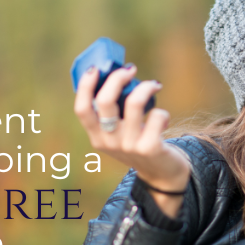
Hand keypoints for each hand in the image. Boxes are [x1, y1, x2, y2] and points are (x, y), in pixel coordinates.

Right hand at [74, 64, 189, 216]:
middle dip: (118, 77)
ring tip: (154, 85)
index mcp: (97, 136)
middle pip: (106, 100)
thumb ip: (113, 112)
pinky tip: (162, 118)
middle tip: (131, 69)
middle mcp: (109, 142)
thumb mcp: (119, 133)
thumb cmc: (139, 143)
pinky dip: (162, 112)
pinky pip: (157, 116)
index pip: (82, 109)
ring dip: (146, 87)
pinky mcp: (150, 148)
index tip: (95, 69)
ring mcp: (129, 146)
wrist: (162, 175)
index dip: (85, 86)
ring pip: (134, 103)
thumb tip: (117, 73)